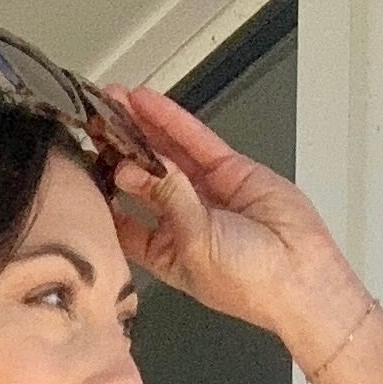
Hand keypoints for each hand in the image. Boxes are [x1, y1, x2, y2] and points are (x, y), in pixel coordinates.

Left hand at [101, 80, 373, 365]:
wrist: (301, 276)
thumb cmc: (249, 283)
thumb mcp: (192, 243)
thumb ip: (164, 198)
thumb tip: (129, 168)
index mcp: (164, 253)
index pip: (123, 219)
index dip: (103, 193)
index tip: (81, 168)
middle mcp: (181, 221)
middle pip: (141, 178)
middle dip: (117, 149)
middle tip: (93, 121)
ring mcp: (205, 193)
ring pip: (166, 153)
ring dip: (140, 127)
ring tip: (112, 100)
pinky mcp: (229, 171)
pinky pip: (194, 141)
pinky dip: (170, 120)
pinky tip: (146, 103)